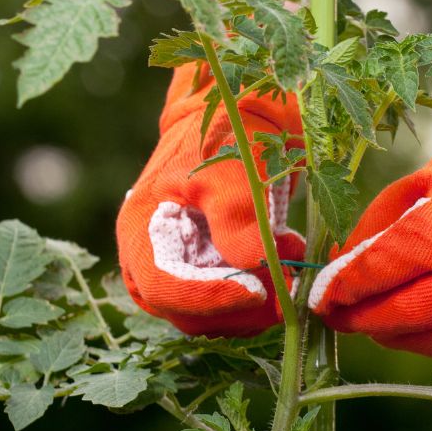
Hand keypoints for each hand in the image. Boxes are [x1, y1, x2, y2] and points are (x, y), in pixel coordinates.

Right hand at [117, 63, 305, 335]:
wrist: (242, 114)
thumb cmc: (229, 133)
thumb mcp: (233, 167)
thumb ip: (236, 215)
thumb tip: (250, 265)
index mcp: (142, 229)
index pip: (162, 287)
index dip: (206, 297)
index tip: (255, 290)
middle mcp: (152, 257)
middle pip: (184, 312)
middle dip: (236, 306)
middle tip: (284, 284)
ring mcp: (180, 268)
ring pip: (209, 316)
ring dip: (252, 304)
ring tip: (290, 262)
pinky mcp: (208, 272)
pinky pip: (228, 304)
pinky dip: (260, 294)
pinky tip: (286, 260)